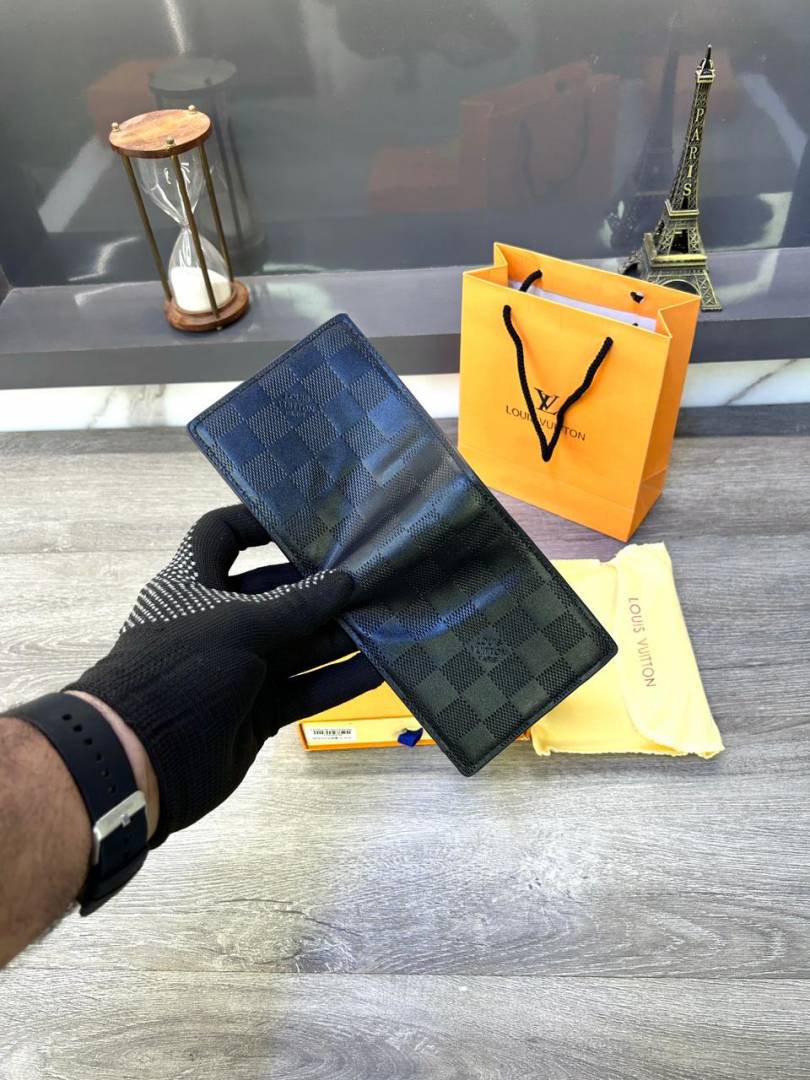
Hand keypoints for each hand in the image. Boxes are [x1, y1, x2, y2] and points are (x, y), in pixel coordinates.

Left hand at [66, 506, 380, 845]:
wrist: (139, 763)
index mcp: (195, 584)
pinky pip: (305, 689)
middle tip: (374, 576)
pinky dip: (338, 680)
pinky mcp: (258, 711)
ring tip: (390, 619)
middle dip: (323, 588)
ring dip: (340, 635)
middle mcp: (219, 621)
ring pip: (299, 645)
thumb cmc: (180, 671)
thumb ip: (296, 605)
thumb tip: (346, 580)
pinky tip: (379, 668)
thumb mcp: (238, 626)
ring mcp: (241, 669)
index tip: (308, 521)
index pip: (223, 536)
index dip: (259, 522)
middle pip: (278, 594)